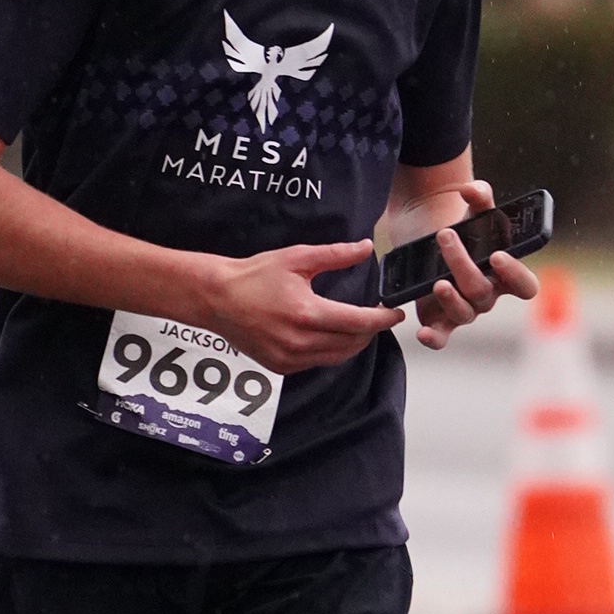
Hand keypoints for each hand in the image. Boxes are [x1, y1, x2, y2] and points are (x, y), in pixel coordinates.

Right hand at [186, 239, 383, 375]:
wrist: (217, 298)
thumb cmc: (254, 276)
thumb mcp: (297, 258)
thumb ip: (335, 255)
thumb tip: (366, 247)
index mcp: (307, 314)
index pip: (359, 322)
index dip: (383, 319)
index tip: (396, 313)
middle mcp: (300, 342)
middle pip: (352, 343)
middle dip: (370, 332)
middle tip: (379, 317)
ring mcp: (290, 358)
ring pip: (337, 357)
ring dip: (354, 344)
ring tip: (360, 327)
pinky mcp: (281, 367)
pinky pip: (317, 363)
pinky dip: (331, 351)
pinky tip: (332, 336)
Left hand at [408, 176, 540, 352]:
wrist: (433, 237)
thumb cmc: (466, 228)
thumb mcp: (474, 211)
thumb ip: (479, 198)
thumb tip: (471, 190)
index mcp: (505, 272)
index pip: (525, 285)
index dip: (515, 275)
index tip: (497, 256)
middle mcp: (489, 294)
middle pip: (483, 291)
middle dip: (463, 265)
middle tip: (445, 234)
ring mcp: (466, 309)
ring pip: (464, 312)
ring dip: (451, 298)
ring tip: (437, 282)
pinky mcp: (441, 319)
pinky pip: (442, 337)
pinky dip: (433, 339)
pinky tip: (422, 334)